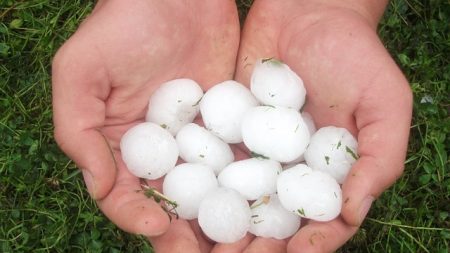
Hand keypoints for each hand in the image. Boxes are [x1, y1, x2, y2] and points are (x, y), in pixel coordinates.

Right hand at [52, 0, 238, 251]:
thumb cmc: (123, 25)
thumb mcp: (80, 71)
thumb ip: (77, 130)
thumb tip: (98, 187)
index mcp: (118, 144)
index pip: (122, 193)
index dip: (135, 215)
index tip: (158, 225)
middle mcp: (157, 150)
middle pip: (165, 201)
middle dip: (177, 229)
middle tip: (194, 248)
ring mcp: (194, 141)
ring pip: (202, 190)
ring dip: (211, 216)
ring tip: (228, 236)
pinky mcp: (226, 127)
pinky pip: (234, 161)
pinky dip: (241, 183)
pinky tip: (253, 200)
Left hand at [213, 0, 411, 251]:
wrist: (307, 10)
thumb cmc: (354, 54)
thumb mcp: (385, 103)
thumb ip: (379, 158)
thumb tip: (351, 212)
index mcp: (329, 173)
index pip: (321, 220)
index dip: (312, 241)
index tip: (297, 250)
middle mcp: (290, 170)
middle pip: (275, 218)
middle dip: (260, 242)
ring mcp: (255, 152)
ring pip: (239, 198)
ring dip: (226, 223)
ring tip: (209, 241)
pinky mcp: (228, 130)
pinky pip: (213, 160)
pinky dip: (201, 181)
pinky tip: (186, 200)